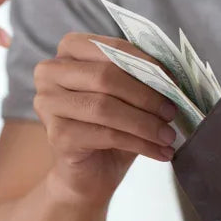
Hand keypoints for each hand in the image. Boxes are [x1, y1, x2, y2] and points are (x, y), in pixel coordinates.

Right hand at [33, 33, 178, 204]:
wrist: (90, 172)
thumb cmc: (110, 127)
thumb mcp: (126, 95)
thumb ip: (140, 77)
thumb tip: (170, 74)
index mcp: (67, 52)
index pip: (109, 48)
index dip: (144, 63)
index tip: (172, 81)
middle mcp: (49, 73)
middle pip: (105, 77)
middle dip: (146, 95)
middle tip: (172, 112)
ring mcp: (47, 104)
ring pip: (105, 107)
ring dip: (145, 122)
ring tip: (168, 135)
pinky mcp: (57, 135)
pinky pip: (105, 134)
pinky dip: (139, 143)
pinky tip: (159, 151)